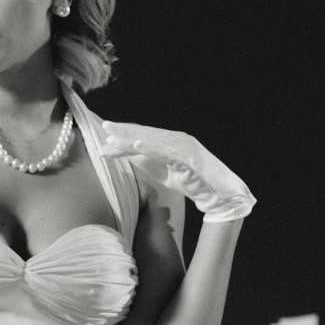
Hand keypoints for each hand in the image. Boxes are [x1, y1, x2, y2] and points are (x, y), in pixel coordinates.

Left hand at [98, 122, 254, 221]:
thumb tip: (126, 154)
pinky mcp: (189, 159)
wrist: (221, 195)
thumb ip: (147, 162)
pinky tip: (137, 145)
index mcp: (171, 142)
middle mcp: (177, 140)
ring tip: (113, 138)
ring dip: (131, 139)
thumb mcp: (164, 173)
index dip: (124, 135)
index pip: (143, 136)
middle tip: (103, 128)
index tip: (104, 137)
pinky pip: (166, 152)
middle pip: (145, 134)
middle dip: (123, 132)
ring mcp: (184, 147)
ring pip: (153, 141)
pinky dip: (151, 148)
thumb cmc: (193, 183)